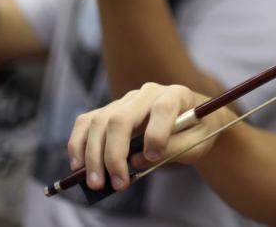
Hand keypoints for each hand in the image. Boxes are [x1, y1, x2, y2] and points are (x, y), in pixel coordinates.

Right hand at [67, 82, 230, 191]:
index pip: (162, 108)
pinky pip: (87, 122)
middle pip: (120, 118)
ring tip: (96, 183)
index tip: (154, 157)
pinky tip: (79, 166)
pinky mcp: (111, 110)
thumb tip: (136, 161)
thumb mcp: (197, 142)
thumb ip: (173, 149)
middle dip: (113, 154)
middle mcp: (148, 92)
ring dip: (93, 155)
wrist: (193, 120)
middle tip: (118, 184)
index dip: (156, 134)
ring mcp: (126, 100)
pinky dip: (78, 144)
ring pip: (99, 122)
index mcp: (176, 94)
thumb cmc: (197, 131)